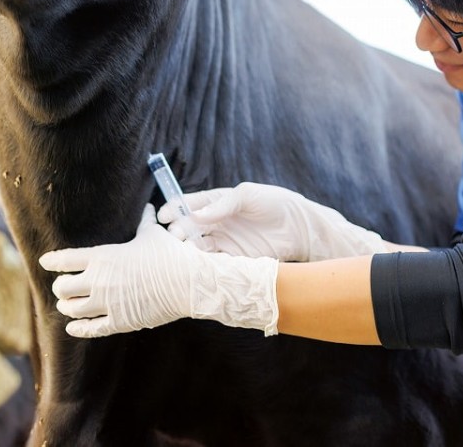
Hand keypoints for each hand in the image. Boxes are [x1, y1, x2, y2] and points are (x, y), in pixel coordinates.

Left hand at [38, 205, 278, 337]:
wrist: (186, 282)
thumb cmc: (169, 255)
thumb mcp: (153, 235)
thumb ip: (145, 222)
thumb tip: (148, 207)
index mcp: (103, 256)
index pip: (65, 259)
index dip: (52, 261)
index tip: (45, 262)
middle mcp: (99, 280)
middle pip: (62, 287)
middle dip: (60, 287)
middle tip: (62, 287)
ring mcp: (107, 303)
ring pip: (72, 309)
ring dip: (67, 307)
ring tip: (67, 305)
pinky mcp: (118, 322)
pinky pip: (89, 329)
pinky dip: (78, 328)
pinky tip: (74, 327)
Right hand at [158, 182, 387, 261]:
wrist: (300, 227)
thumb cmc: (274, 202)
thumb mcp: (248, 195)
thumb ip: (223, 204)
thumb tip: (197, 215)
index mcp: (216, 202)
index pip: (188, 205)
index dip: (174, 209)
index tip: (163, 216)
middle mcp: (215, 222)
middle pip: (188, 228)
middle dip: (177, 232)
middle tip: (172, 238)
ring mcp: (223, 241)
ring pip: (196, 247)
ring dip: (186, 251)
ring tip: (181, 254)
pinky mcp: (232, 259)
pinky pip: (212, 263)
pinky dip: (202, 265)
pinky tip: (196, 267)